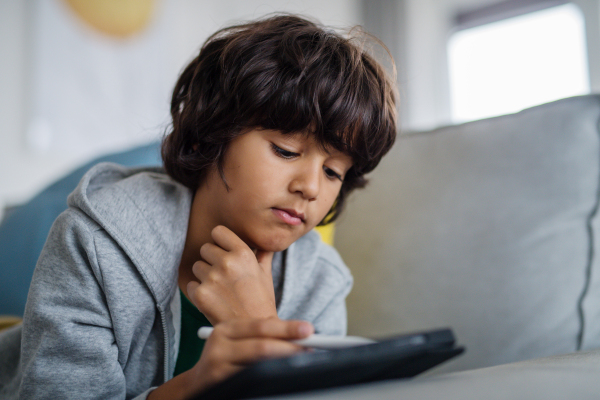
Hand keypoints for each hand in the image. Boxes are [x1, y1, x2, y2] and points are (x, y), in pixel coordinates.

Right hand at [148, 318, 313, 399]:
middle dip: (289, 347)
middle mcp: (219, 342)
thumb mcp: (238, 341)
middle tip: (311, 348)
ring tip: (301, 360)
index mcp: (227, 328)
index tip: (309, 329)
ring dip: (283, 362)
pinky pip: (249, 378)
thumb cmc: (225, 360)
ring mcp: (217, 363)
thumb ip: (262, 336)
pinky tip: (280, 375)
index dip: (287, 327)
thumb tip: (299, 333)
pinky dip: (268, 376)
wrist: (197, 384)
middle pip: (261, 345)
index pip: (261, 325)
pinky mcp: (218, 381)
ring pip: (257, 364)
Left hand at [187, 225, 276, 324]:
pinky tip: (213, 300)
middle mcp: (227, 263)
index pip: (218, 232)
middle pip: (205, 248)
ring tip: (219, 289)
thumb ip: (263, 254)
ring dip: (204, 276)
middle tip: (223, 275)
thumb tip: (265, 242)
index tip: (223, 250)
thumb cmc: (262, 301)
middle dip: (211, 259)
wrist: (255, 331)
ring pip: (196, 266)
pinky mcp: (200, 294)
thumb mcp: (266, 274)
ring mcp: (212, 278)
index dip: (219, 241)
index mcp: (243, 253)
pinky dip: (199, 292)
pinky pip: (191, 285)